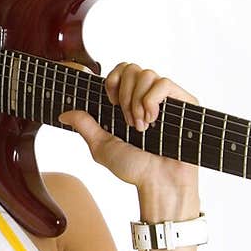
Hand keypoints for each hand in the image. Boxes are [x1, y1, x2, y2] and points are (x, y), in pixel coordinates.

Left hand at [57, 61, 200, 193]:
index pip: (122, 70)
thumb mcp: (102, 146)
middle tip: (128, 121)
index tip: (110, 102)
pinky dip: (152, 100)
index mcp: (130, 102)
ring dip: (137, 101)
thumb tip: (64, 114)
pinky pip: (164, 82)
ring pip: (147, 74)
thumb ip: (85, 126)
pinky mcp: (185, 102)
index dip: (112, 80)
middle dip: (124, 94)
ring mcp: (167, 99)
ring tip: (141, 126)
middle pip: (132, 68)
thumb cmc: (134, 169)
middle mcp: (148, 97)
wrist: (159, 182)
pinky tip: (152, 119)